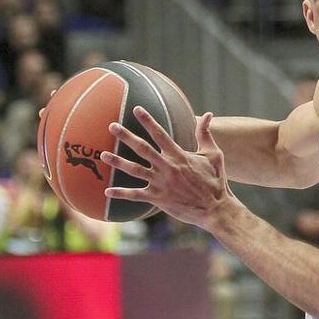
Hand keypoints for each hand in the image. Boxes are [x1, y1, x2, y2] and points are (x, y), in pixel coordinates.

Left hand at [102, 108, 234, 228]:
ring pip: (135, 170)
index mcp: (179, 155)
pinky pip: (136, 195)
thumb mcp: (213, 154)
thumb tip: (208, 114)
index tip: (136, 109)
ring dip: (117, 162)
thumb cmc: (216, 180)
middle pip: (142, 148)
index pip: (160, 134)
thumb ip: (205, 134)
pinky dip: (121, 193)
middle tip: (112, 126)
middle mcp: (168, 167)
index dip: (148, 120)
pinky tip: (107, 191)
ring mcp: (161, 183)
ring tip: (103, 154)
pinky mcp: (158, 199)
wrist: (216, 208)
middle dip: (126, 136)